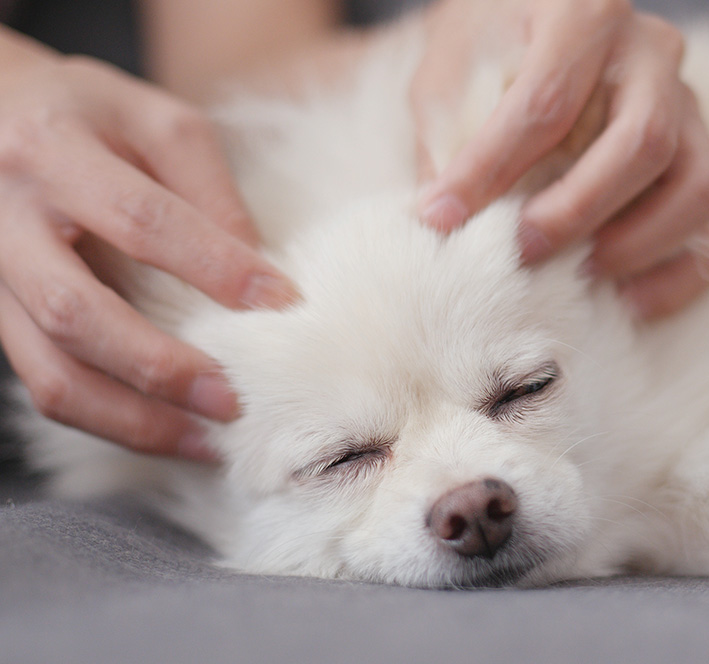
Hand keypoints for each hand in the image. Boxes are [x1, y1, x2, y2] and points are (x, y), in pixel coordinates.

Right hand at [0, 36, 298, 458]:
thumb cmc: (88, 114)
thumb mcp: (155, 120)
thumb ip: (208, 187)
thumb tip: (257, 270)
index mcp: (52, 151)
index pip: (140, 218)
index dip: (213, 265)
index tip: (280, 300)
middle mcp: (5, 219)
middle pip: (77, 312)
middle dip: (160, 366)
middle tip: (232, 400)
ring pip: (49, 371)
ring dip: (132, 420)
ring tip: (206, 442)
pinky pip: (43, 384)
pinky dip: (108, 419)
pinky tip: (166, 430)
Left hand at [411, 0, 708, 319]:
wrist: (535, 27)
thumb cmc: (490, 48)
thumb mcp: (452, 69)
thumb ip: (448, 134)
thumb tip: (444, 220)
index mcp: (586, 14)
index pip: (546, 104)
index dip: (490, 169)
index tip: (441, 217)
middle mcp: (652, 53)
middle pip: (643, 143)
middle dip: (576, 211)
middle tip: (520, 251)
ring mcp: (688, 106)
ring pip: (698, 188)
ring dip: (636, 246)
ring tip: (575, 276)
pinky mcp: (701, 154)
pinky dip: (676, 275)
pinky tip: (623, 301)